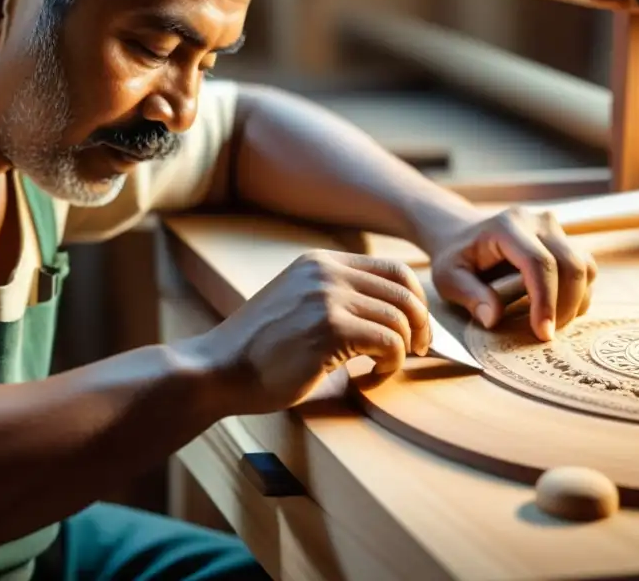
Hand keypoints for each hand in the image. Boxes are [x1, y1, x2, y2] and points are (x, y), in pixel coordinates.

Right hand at [199, 250, 430, 413]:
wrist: (217, 370)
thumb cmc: (258, 351)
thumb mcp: (298, 304)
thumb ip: (336, 299)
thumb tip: (393, 316)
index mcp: (319, 262)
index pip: (393, 270)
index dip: (415, 301)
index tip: (416, 330)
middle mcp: (325, 272)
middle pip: (404, 291)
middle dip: (421, 326)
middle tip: (419, 352)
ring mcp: (326, 297)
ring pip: (399, 319)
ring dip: (403, 350)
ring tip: (382, 368)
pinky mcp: (329, 328)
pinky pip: (388, 343)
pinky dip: (390, 365)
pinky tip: (371, 376)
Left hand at [429, 207, 596, 340]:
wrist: (462, 235)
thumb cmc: (455, 258)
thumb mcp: (448, 277)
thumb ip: (470, 295)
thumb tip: (494, 318)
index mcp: (507, 226)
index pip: (539, 263)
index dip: (545, 301)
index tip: (542, 333)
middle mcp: (536, 221)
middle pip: (570, 265)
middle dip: (565, 306)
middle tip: (547, 335)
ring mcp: (554, 228)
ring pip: (584, 266)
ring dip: (575, 301)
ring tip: (551, 324)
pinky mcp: (564, 240)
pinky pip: (585, 268)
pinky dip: (579, 294)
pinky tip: (557, 311)